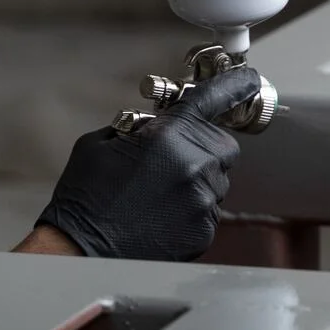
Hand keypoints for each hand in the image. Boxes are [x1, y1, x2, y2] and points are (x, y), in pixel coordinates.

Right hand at [35, 66, 260, 260]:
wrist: (81, 249)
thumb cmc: (85, 197)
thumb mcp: (101, 143)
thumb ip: (138, 127)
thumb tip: (155, 125)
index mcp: (168, 136)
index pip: (213, 99)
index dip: (234, 86)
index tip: (249, 80)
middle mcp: (194, 165)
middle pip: (223, 146)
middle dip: (203, 148)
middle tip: (174, 160)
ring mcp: (202, 200)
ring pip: (217, 181)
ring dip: (197, 181)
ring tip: (160, 195)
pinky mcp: (204, 230)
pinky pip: (210, 211)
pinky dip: (192, 210)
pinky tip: (162, 216)